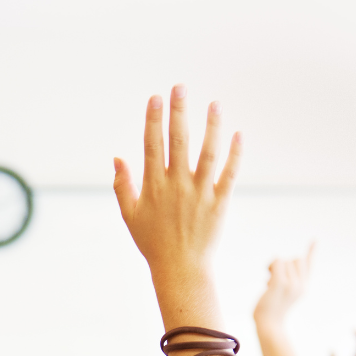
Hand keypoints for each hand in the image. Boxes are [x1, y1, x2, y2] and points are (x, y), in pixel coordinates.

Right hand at [113, 87, 239, 298]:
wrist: (180, 268)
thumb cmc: (152, 242)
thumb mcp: (130, 216)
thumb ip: (122, 186)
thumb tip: (117, 158)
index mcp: (153, 187)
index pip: (152, 145)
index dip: (153, 120)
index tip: (156, 98)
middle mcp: (176, 185)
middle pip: (178, 141)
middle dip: (178, 112)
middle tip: (180, 87)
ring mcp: (200, 192)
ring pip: (208, 152)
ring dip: (211, 125)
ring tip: (214, 103)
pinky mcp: (220, 201)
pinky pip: (230, 172)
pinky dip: (235, 153)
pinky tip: (238, 133)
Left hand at [254, 244, 313, 329]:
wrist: (269, 325)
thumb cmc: (270, 312)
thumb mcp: (278, 295)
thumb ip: (281, 282)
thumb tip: (273, 270)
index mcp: (303, 287)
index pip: (308, 265)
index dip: (310, 252)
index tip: (314, 240)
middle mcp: (301, 284)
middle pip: (295, 259)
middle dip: (283, 263)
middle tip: (272, 275)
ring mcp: (292, 283)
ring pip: (285, 260)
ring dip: (273, 266)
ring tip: (268, 281)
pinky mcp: (281, 283)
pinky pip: (277, 262)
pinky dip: (271, 266)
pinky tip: (267, 279)